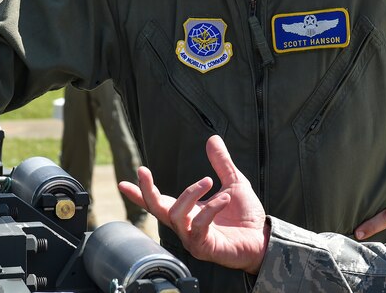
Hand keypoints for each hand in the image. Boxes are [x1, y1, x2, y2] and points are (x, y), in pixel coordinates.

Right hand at [118, 135, 269, 273]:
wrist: (263, 239)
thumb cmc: (245, 216)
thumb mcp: (234, 183)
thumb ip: (221, 163)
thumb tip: (212, 138)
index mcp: (188, 210)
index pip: (158, 201)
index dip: (139, 193)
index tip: (122, 182)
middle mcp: (185, 225)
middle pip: (156, 208)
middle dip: (147, 190)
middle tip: (143, 170)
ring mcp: (192, 238)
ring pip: (175, 214)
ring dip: (189, 194)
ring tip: (208, 180)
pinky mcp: (204, 247)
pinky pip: (199, 226)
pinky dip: (210, 208)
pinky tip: (225, 199)